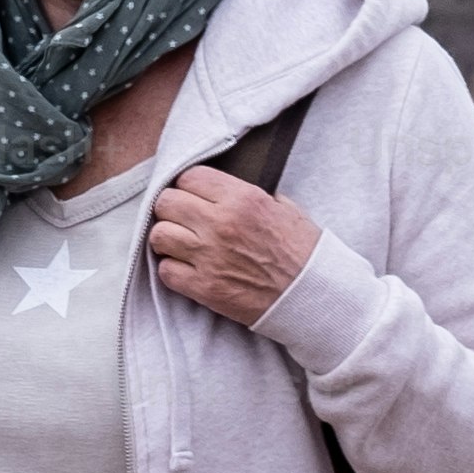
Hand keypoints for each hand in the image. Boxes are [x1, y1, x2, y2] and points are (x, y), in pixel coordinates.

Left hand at [149, 165, 319, 322]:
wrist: (315, 295)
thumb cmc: (304, 252)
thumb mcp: (285, 209)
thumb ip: (249, 195)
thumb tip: (221, 190)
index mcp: (243, 199)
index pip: (189, 177)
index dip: (189, 186)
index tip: (193, 195)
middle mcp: (221, 224)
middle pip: (165, 203)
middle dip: (172, 209)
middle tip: (184, 219)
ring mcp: (209, 256)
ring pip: (158, 235)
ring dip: (167, 239)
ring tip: (182, 244)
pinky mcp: (203, 286)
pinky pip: (165, 270)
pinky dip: (173, 269)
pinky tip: (188, 268)